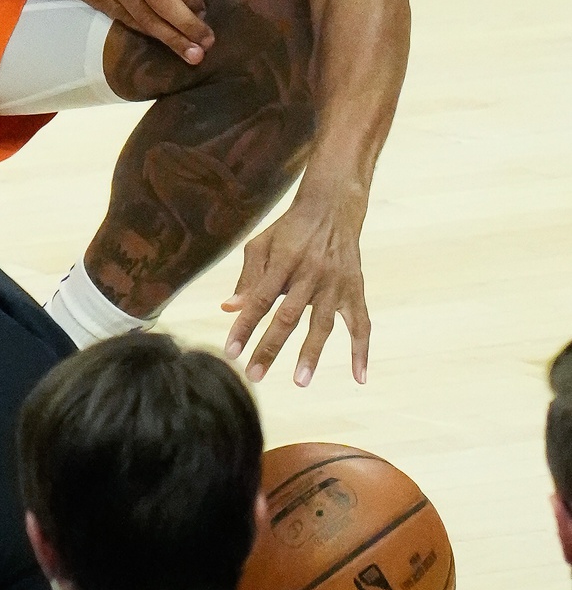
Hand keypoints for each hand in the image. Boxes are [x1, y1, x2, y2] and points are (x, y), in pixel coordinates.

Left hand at [222, 189, 369, 385]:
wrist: (333, 208)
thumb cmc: (290, 229)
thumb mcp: (261, 245)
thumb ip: (247, 278)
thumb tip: (228, 309)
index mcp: (284, 261)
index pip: (259, 300)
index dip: (244, 327)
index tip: (231, 352)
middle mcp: (311, 273)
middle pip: (289, 316)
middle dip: (270, 348)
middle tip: (254, 375)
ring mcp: (336, 284)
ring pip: (323, 324)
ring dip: (311, 354)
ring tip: (300, 382)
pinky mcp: (356, 290)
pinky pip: (362, 324)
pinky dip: (362, 351)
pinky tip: (360, 377)